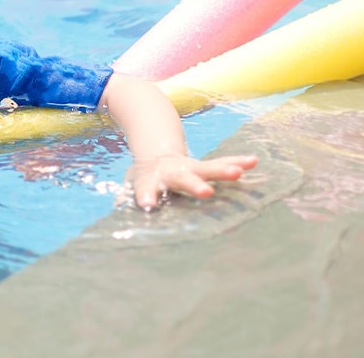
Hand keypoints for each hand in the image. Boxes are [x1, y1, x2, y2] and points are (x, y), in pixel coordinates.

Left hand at [127, 153, 257, 209]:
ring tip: (238, 173)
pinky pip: (223, 163)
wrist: (155, 156)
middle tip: (206, 193)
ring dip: (222, 171)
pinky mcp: (204, 166)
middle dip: (194, 185)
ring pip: (207, 168)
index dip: (147, 196)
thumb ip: (126, 199)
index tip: (149, 205)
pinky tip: (253, 161)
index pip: (147, 189)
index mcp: (151, 180)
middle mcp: (172, 173)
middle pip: (183, 179)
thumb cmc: (145, 178)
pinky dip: (237, 162)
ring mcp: (190, 168)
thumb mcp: (131, 186)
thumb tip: (114, 210)